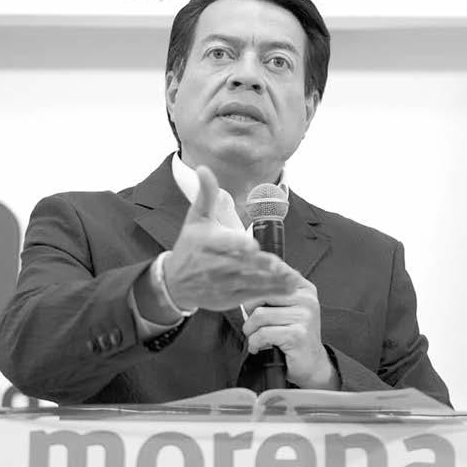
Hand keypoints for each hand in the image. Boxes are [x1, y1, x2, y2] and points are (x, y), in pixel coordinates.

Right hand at [163, 166, 299, 312]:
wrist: (174, 282)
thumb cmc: (190, 246)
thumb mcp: (195, 219)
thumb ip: (204, 194)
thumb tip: (203, 168)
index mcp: (205, 243)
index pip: (222, 243)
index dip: (236, 245)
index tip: (252, 246)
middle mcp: (212, 265)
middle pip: (239, 265)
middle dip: (260, 266)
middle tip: (278, 264)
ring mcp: (221, 284)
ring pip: (249, 283)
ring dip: (271, 281)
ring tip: (291, 277)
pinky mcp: (228, 298)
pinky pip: (251, 295)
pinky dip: (270, 292)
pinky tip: (288, 288)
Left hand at [242, 270, 338, 389]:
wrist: (312, 365)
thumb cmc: (293, 336)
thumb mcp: (286, 309)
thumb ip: (271, 292)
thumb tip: (244, 280)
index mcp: (304, 289)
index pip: (275, 272)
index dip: (254, 281)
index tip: (245, 293)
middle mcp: (306, 299)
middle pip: (261, 294)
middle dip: (250, 311)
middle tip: (252, 325)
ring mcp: (304, 316)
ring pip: (259, 315)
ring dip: (250, 330)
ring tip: (255, 337)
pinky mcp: (297, 334)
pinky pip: (263, 333)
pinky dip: (255, 342)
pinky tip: (259, 347)